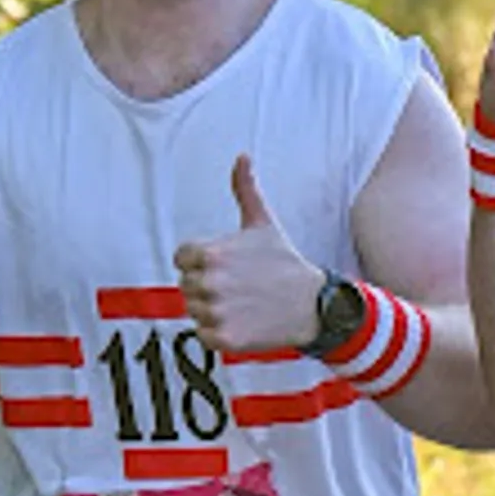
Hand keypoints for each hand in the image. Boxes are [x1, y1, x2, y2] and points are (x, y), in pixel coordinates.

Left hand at [174, 153, 324, 353]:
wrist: (313, 305)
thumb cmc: (285, 262)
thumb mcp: (263, 222)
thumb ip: (245, 189)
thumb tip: (242, 157)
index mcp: (210, 253)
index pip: (182, 259)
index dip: (201, 262)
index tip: (227, 266)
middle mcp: (209, 283)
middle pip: (187, 286)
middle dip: (207, 286)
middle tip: (239, 286)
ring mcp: (216, 312)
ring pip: (195, 311)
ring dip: (213, 310)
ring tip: (242, 303)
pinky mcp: (224, 338)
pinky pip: (204, 335)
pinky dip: (219, 332)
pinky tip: (243, 321)